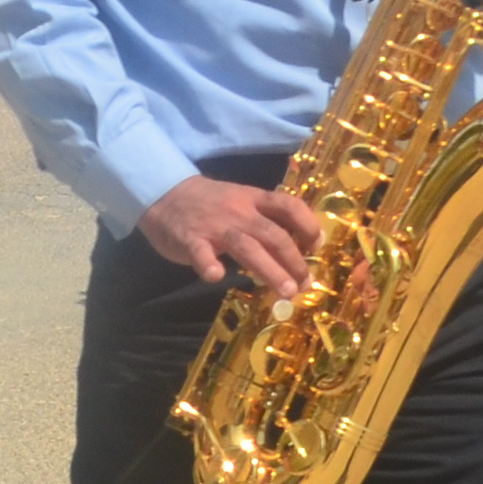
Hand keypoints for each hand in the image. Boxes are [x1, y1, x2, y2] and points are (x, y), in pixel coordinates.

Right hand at [142, 174, 322, 295]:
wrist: (165, 192)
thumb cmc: (210, 202)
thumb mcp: (242, 200)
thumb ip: (265, 219)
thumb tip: (298, 246)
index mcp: (253, 199)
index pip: (288, 206)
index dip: (307, 225)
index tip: (317, 246)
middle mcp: (239, 211)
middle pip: (272, 235)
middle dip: (293, 261)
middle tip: (305, 285)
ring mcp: (214, 226)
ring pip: (246, 247)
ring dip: (269, 270)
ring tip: (286, 291)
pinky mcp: (190, 239)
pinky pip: (200, 251)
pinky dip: (208, 264)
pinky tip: (216, 276)